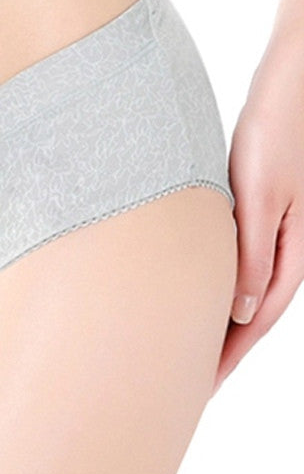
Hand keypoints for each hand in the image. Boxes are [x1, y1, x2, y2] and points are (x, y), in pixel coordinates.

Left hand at [214, 33, 303, 393]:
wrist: (289, 83)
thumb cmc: (276, 132)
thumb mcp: (260, 197)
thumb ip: (251, 253)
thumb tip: (238, 312)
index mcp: (288, 251)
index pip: (253, 321)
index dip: (226, 358)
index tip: (198, 390)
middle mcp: (282, 249)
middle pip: (247, 315)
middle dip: (219, 351)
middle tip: (184, 384)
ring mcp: (269, 233)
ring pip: (241, 293)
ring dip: (216, 325)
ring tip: (184, 351)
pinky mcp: (253, 214)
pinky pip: (235, 265)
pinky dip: (217, 290)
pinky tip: (196, 297)